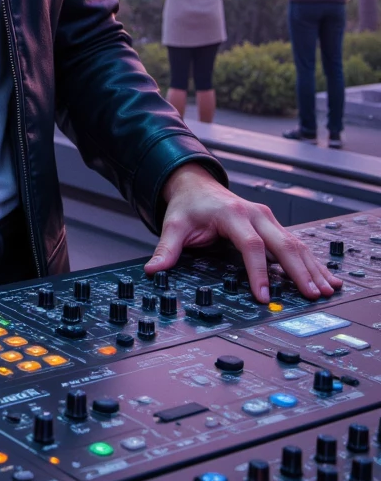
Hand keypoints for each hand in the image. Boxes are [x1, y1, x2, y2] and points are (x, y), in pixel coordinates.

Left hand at [148, 165, 341, 303]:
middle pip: (283, 243)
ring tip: (327, 289)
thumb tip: (153, 270)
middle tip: (312, 294)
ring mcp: (268, 219)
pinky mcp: (274, 225)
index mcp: (233, 214)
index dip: (259, 271)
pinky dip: (312, 261)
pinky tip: (326, 277)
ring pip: (296, 243)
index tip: (263, 295)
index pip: (251, 245)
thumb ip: (167, 248)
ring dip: (312, 267)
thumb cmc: (188, 206)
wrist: (196, 184)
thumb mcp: (174, 224)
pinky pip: (297, 244)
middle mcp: (256, 214)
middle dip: (299, 271)